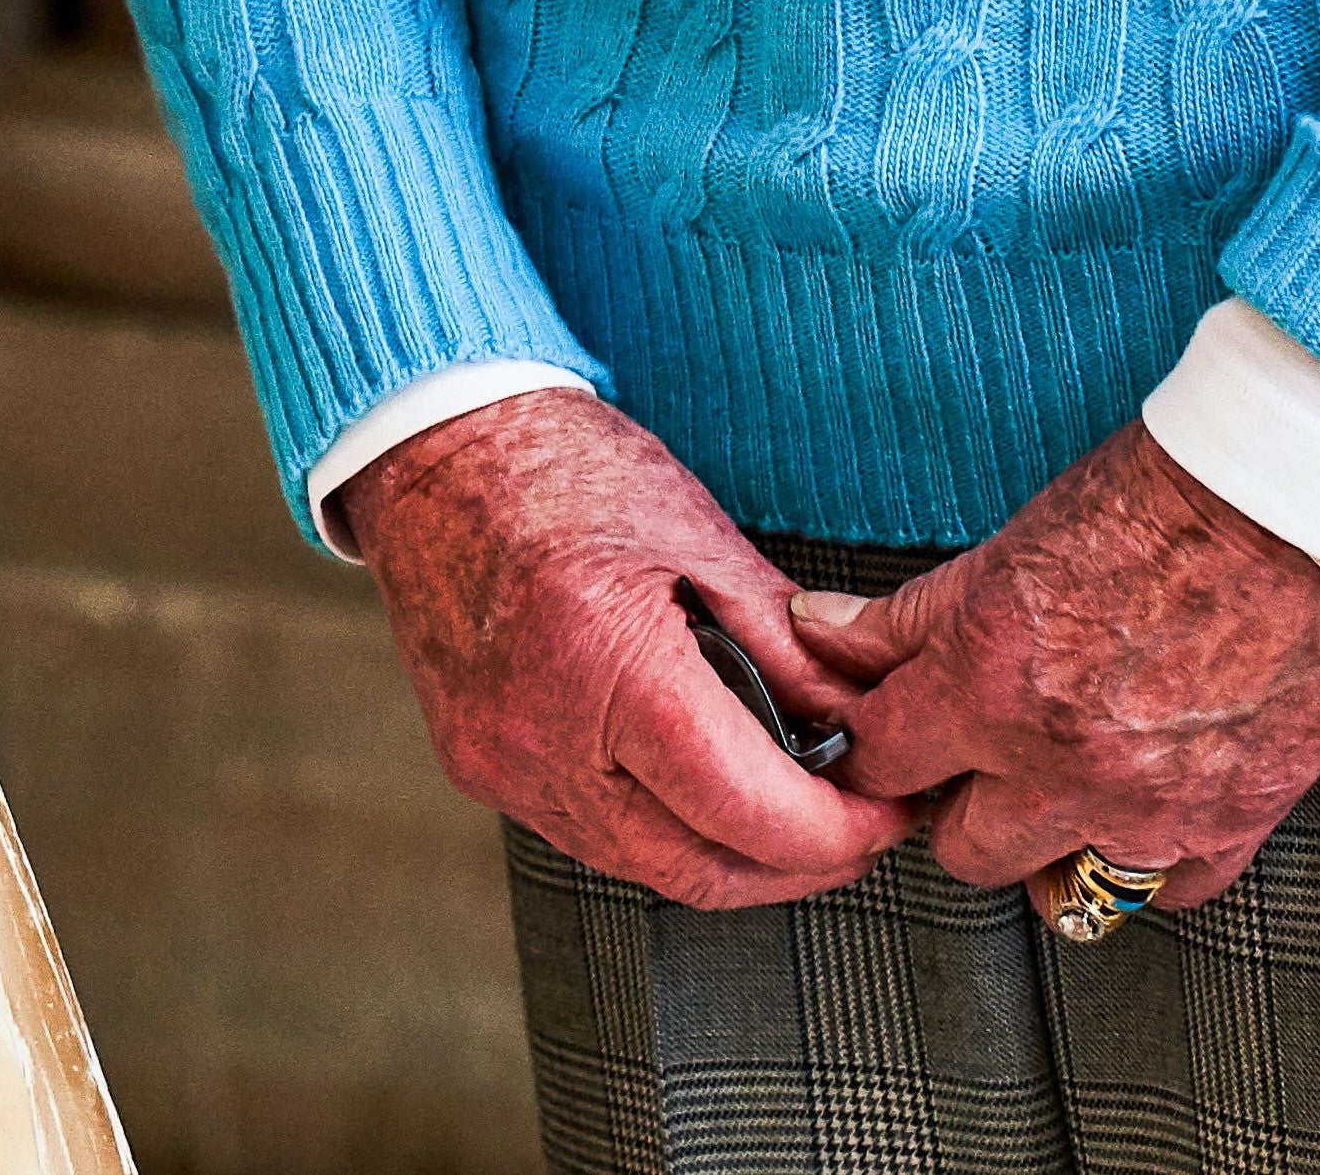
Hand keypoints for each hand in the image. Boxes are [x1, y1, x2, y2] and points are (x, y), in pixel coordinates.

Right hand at [332, 386, 903, 910]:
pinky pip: (591, 837)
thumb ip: (787, 648)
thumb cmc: (559, 468)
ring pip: (646, 868)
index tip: (886, 812)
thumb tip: (860, 723)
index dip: (837, 832)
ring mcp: (501, 764)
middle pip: (702, 869)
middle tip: (857, 825)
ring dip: (730, 855)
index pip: (748, 810)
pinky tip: (696, 783)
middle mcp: (542, 734)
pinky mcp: (480, 771)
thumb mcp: (700, 536)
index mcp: (607, 661)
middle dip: (799, 865)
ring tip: (787, 805)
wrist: (432, 450)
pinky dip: (660, 828)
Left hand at [822, 421, 1319, 918]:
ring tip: (1058, 789)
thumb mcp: (1013, 544)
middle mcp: (1062, 764)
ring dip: (1048, 845)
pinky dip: (1150, 859)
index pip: (882, 757)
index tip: (884, 736)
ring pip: (1057, 890)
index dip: (872, 745)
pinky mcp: (1231, 822)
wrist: (1310, 503)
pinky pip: (1166, 893)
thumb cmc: (1170, 499)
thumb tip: (822, 630)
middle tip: (976, 760)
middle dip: (959, 805)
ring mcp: (1150, 808)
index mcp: (992, 683)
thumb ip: (912, 614)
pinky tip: (1144, 804)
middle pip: (961, 847)